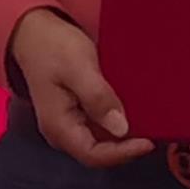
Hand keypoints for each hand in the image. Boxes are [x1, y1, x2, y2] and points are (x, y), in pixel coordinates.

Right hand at [8, 12, 153, 168]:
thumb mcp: (78, 67)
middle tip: (155, 133)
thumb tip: (121, 129)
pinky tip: (136, 114)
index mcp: (59, 126)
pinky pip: (99, 128)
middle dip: (126, 148)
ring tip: (151, 125)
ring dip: (124, 137)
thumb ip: (97, 97)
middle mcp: (62, 133)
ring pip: (100, 143)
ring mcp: (69, 125)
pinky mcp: (76, 115)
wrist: (34, 33)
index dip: (122, 153)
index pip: (93, 155)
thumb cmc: (54, 47)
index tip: (148, 142)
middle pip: (99, 153)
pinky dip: (118, 124)